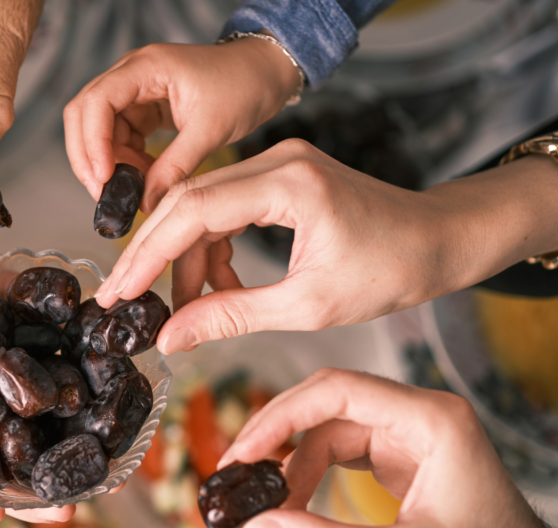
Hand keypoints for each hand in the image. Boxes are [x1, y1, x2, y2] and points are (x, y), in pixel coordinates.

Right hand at [63, 39, 300, 211]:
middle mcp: (133, 75)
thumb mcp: (210, 129)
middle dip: (88, 157)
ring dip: (108, 164)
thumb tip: (146, 201)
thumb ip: (175, 167)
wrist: (263, 74)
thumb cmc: (243, 85)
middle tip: (103, 194)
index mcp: (147, 67)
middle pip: (84, 114)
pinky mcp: (143, 109)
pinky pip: (120, 139)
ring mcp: (136, 92)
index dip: (92, 142)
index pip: (97, 101)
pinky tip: (144, 178)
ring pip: (99, 131)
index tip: (103, 177)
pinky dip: (125, 163)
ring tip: (133, 189)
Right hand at [93, 141, 557, 353]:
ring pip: (203, 206)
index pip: (191, 211)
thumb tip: (170, 336)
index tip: (118, 292)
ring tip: (186, 308)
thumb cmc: (391, 271)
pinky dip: (213, 248)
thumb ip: (232, 316)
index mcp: (288, 184)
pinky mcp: (282, 176)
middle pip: (187, 200)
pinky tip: (217, 286)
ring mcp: (279, 163)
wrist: (439, 241)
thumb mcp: (308, 306)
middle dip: (154, 254)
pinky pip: (226, 208)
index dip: (147, 254)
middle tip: (127, 298)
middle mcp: (277, 160)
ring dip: (187, 257)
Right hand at [220, 368, 557, 527]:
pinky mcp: (405, 456)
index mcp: (432, 421)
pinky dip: (313, 472)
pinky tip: (293, 498)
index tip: (244, 450)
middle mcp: (421, 416)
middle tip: (239, 472)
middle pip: (329, 404)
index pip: (338, 391)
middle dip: (279, 436)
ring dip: (294, 461)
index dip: (282, 416)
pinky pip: (344, 450)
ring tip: (267, 501)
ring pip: (331, 428)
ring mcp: (413, 434)